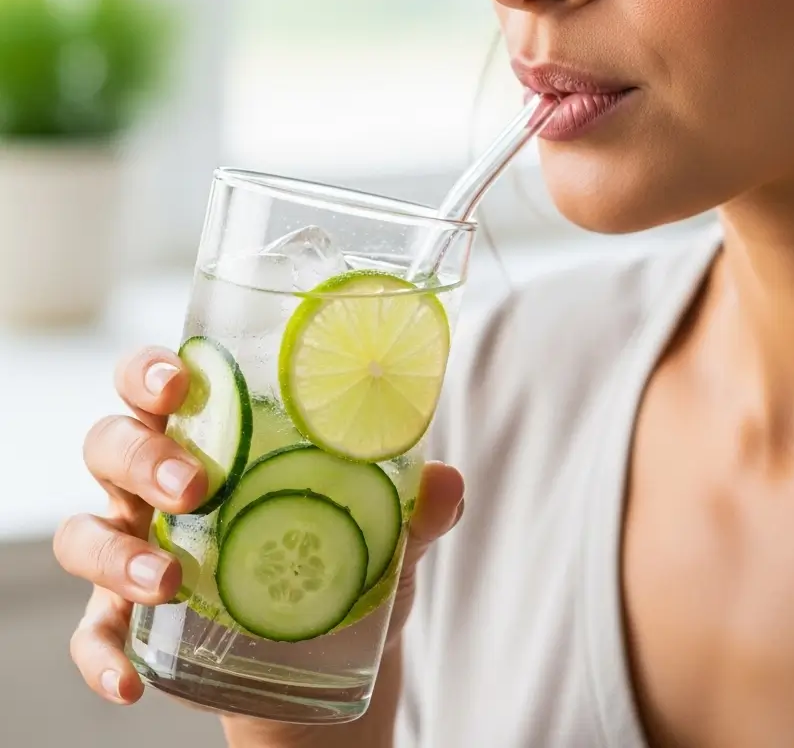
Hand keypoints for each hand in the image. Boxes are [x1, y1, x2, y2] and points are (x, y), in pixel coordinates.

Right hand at [53, 345, 464, 720]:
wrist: (332, 650)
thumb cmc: (345, 552)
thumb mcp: (387, 527)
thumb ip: (417, 506)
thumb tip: (447, 482)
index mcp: (217, 433)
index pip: (160, 381)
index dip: (151, 371)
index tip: (176, 382)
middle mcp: (160, 482)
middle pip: (111, 443)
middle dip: (141, 457)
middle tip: (195, 487)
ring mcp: (140, 548)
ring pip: (87, 533)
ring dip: (116, 555)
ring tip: (170, 581)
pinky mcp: (132, 619)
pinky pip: (93, 631)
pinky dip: (100, 653)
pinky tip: (130, 681)